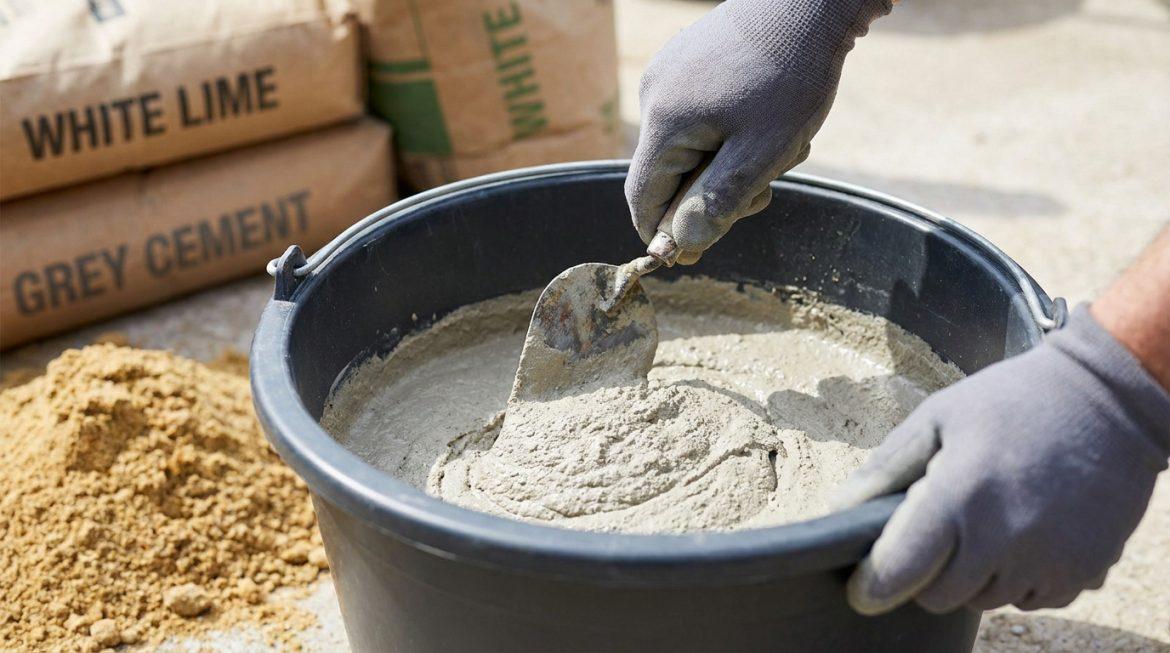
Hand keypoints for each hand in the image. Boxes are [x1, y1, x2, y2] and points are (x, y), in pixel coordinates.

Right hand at [626, 0, 890, 263]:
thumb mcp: (762, 152)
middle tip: (766, 188)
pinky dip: (730, 131)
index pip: (641, 199)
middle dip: (714, 191)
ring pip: (688, 145)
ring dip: (729, 160)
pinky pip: (699, 116)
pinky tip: (768, 116)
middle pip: (668, 173)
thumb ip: (717, 202)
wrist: (810, 1)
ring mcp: (670, 73)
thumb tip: (679, 247)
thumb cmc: (791, 75)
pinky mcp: (688, 60)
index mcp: (664, 122)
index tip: (692, 256)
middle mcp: (654, 95)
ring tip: (780, 143)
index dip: (662, 234)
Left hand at [834, 305, 1169, 614]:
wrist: (1108, 400)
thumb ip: (885, 468)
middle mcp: (1004, 539)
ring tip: (989, 518)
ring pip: (985, 599)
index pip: (899, 571)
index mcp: (960, 496)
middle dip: (927, 571)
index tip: (862, 586)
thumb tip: (840, 510)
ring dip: (975, 574)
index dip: (873, 584)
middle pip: (939, 595)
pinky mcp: (1084, 573)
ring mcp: (1048, 561)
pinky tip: (1026, 530)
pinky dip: (1019, 577)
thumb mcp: (938, 416)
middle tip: (940, 528)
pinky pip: (1032, 599)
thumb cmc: (1011, 401)